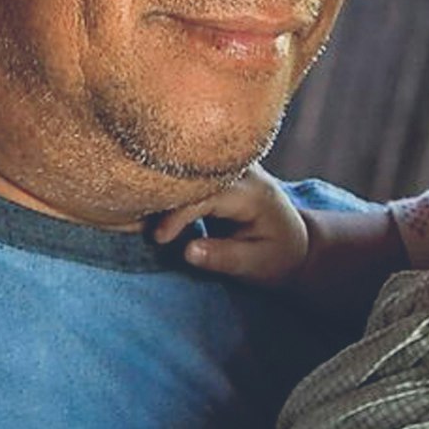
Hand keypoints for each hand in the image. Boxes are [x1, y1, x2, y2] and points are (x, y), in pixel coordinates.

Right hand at [145, 170, 314, 285]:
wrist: (293, 241)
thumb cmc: (274, 257)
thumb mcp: (255, 265)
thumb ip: (223, 258)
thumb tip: (187, 251)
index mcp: (254, 192)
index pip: (207, 194)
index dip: (178, 214)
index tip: (158, 238)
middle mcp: (243, 170)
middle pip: (192, 170)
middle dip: (160, 191)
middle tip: (135, 220)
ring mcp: (230, 163)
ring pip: (186, 163)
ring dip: (160, 181)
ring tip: (136, 204)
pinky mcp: (217, 166)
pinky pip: (187, 167)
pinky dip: (166, 181)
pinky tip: (146, 195)